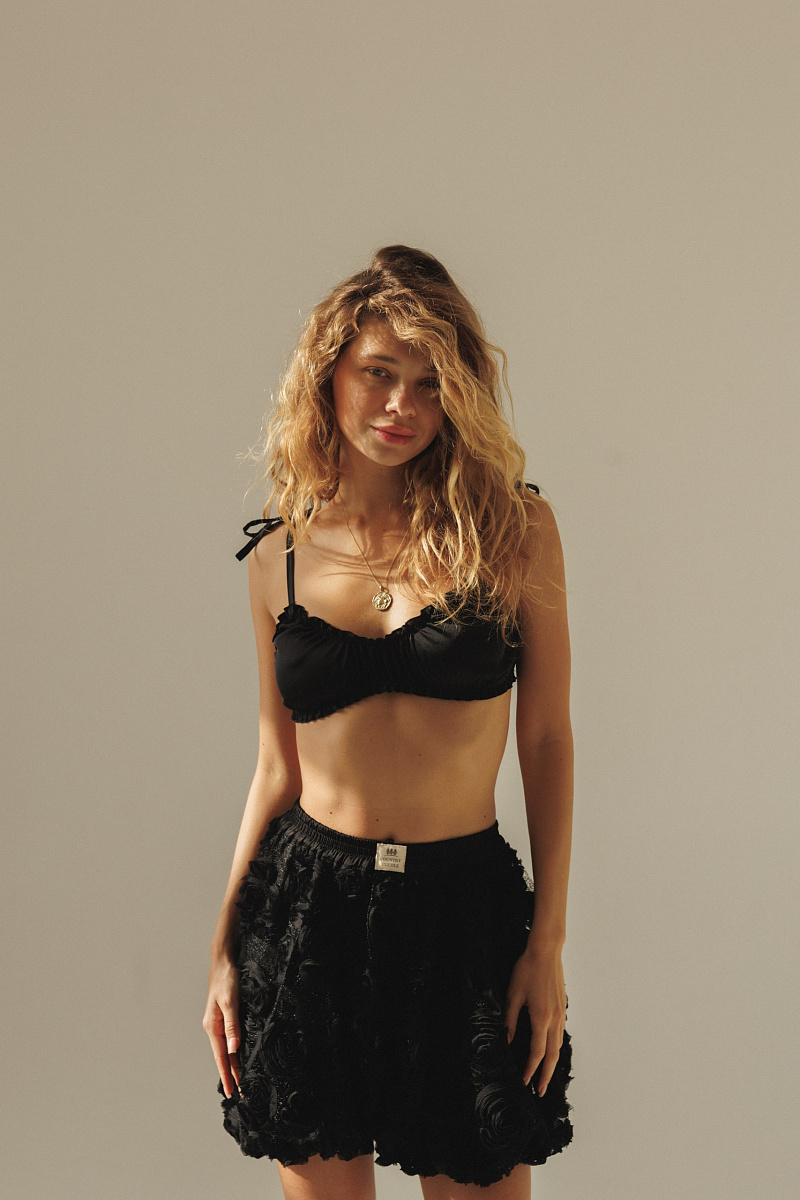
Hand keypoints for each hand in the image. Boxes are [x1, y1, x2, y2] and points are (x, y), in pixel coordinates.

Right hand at [202, 951, 241, 1098]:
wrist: (223, 962)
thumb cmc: (226, 979)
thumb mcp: (230, 1002)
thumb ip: (232, 1025)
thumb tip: (233, 1049)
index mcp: (212, 1026)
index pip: (221, 1056)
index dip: (227, 1074)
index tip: (232, 1091)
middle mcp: (213, 1027)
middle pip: (223, 1056)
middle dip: (230, 1074)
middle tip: (239, 1093)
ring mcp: (218, 1023)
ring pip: (226, 1049)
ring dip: (232, 1064)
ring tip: (240, 1080)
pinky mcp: (224, 1017)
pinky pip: (228, 1039)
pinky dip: (233, 1051)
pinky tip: (238, 1057)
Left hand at [503, 946, 566, 1096]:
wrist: (546, 951)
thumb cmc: (527, 970)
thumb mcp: (513, 995)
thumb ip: (510, 1020)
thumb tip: (507, 1040)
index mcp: (541, 1018)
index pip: (536, 1053)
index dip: (530, 1070)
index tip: (525, 1082)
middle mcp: (554, 1019)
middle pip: (553, 1055)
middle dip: (546, 1075)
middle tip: (540, 1090)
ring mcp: (561, 1013)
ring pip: (559, 1045)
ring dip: (552, 1063)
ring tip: (545, 1075)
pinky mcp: (562, 1007)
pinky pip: (561, 1033)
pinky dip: (556, 1047)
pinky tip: (550, 1049)